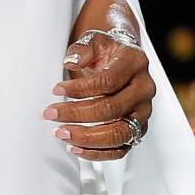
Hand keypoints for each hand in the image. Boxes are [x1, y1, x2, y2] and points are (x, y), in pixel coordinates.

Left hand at [47, 0, 153, 160]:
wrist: (121, 59)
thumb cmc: (106, 51)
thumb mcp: (93, 40)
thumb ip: (82, 49)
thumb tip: (72, 61)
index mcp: (135, 63)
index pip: (108, 82)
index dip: (80, 89)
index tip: (56, 90)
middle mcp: (144, 89)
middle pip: (112, 109)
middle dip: (76, 114)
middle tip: (50, 113)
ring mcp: (143, 112)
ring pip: (118, 134)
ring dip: (87, 138)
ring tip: (61, 133)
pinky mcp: (137, 130)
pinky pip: (121, 149)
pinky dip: (97, 153)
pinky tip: (75, 148)